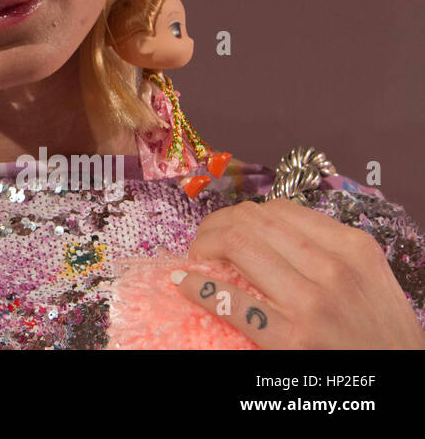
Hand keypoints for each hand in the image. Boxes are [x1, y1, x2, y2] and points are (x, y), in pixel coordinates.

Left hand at [175, 198, 424, 348]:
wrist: (403, 378)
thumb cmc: (383, 332)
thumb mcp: (369, 278)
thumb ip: (328, 250)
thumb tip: (268, 232)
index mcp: (353, 247)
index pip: (278, 210)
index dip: (242, 214)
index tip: (229, 228)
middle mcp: (333, 268)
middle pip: (252, 221)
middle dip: (216, 226)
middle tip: (203, 243)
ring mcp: (312, 304)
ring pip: (238, 246)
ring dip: (204, 247)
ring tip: (196, 259)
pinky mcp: (293, 340)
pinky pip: (231, 302)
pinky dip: (199, 288)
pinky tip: (185, 283)